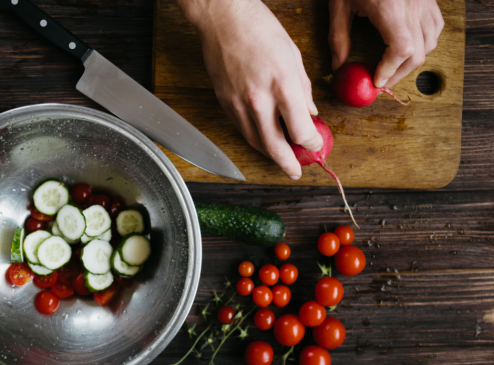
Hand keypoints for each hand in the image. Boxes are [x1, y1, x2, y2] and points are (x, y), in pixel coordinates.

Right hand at [176, 0, 322, 179]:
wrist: (223, 19)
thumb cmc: (260, 29)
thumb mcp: (293, 56)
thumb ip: (303, 90)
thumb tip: (310, 112)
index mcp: (283, 85)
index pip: (301, 131)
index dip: (311, 143)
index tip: (315, 143)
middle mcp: (260, 100)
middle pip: (276, 146)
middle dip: (288, 164)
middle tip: (296, 171)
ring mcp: (239, 104)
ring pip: (256, 142)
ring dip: (270, 155)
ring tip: (281, 159)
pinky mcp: (225, 103)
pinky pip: (242, 129)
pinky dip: (255, 138)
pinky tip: (264, 139)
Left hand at [328, 0, 443, 87]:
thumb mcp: (340, 6)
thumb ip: (338, 38)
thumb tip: (339, 66)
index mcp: (390, 8)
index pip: (401, 49)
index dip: (390, 70)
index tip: (376, 80)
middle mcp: (412, 6)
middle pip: (417, 53)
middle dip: (399, 73)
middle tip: (381, 81)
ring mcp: (423, 2)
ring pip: (430, 43)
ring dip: (412, 61)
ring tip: (392, 68)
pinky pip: (435, 27)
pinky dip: (425, 43)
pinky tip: (409, 47)